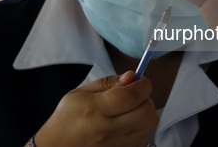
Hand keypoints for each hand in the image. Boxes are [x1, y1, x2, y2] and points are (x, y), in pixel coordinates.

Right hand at [34, 71, 158, 146]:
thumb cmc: (68, 118)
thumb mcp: (81, 93)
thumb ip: (108, 83)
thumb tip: (132, 76)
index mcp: (96, 110)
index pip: (132, 96)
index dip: (142, 84)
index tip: (139, 80)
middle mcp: (109, 131)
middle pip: (147, 112)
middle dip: (145, 99)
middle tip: (134, 96)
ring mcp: (118, 146)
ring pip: (149, 125)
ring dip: (145, 113)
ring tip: (128, 111)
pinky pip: (145, 137)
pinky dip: (142, 128)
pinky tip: (127, 125)